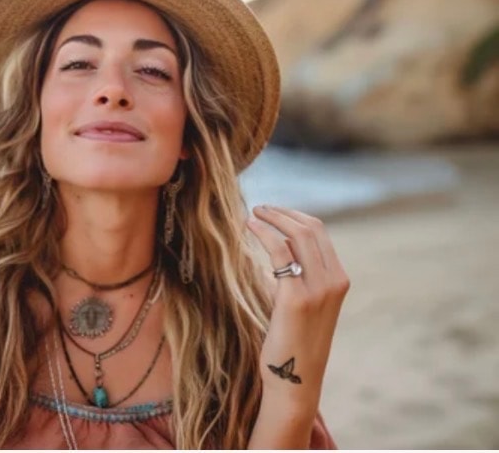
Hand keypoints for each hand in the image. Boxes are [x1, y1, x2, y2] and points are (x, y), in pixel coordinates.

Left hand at [246, 205, 349, 408]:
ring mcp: (318, 289)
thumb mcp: (301, 303)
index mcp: (338, 281)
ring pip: (297, 235)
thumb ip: (295, 276)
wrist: (293, 380)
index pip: (319, 233)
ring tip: (253, 213)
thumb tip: (275, 249)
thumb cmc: (291, 342)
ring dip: (273, 218)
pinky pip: (281, 251)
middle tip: (260, 208)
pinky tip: (249, 226)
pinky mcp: (295, 297)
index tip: (273, 211)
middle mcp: (334, 281)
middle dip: (284, 212)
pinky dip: (264, 232)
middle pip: (311, 228)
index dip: (294, 216)